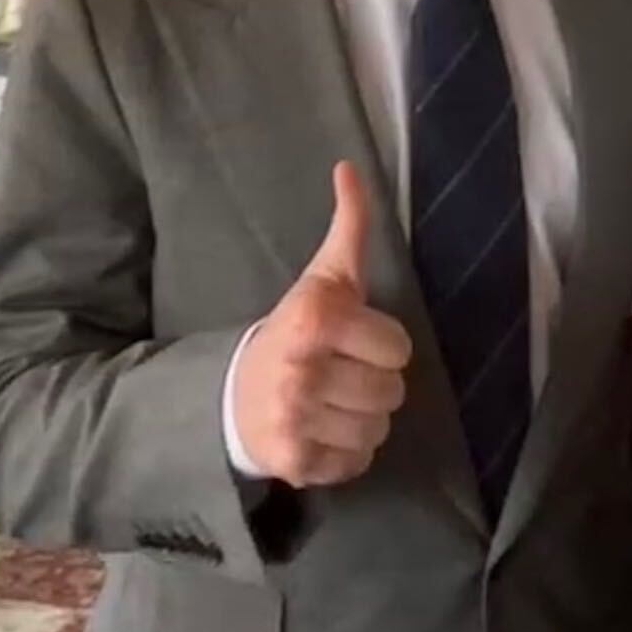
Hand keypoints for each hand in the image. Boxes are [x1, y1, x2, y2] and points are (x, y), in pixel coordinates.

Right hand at [231, 164, 413, 485]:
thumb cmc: (294, 331)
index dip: (382, 345)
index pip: (399, 348)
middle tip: (341, 375)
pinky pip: (357, 463)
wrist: (232, 395)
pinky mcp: (295, 463)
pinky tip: (322, 432)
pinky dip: (346, 453)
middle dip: (374, 384)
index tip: (353, 341)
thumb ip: (350, 227)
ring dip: (363, 420)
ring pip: (379, 430)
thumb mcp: (324, 277)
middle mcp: (303, 370)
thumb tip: (351, 168)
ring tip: (332, 403)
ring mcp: (296, 420)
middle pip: (393, 392)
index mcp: (317, 319)